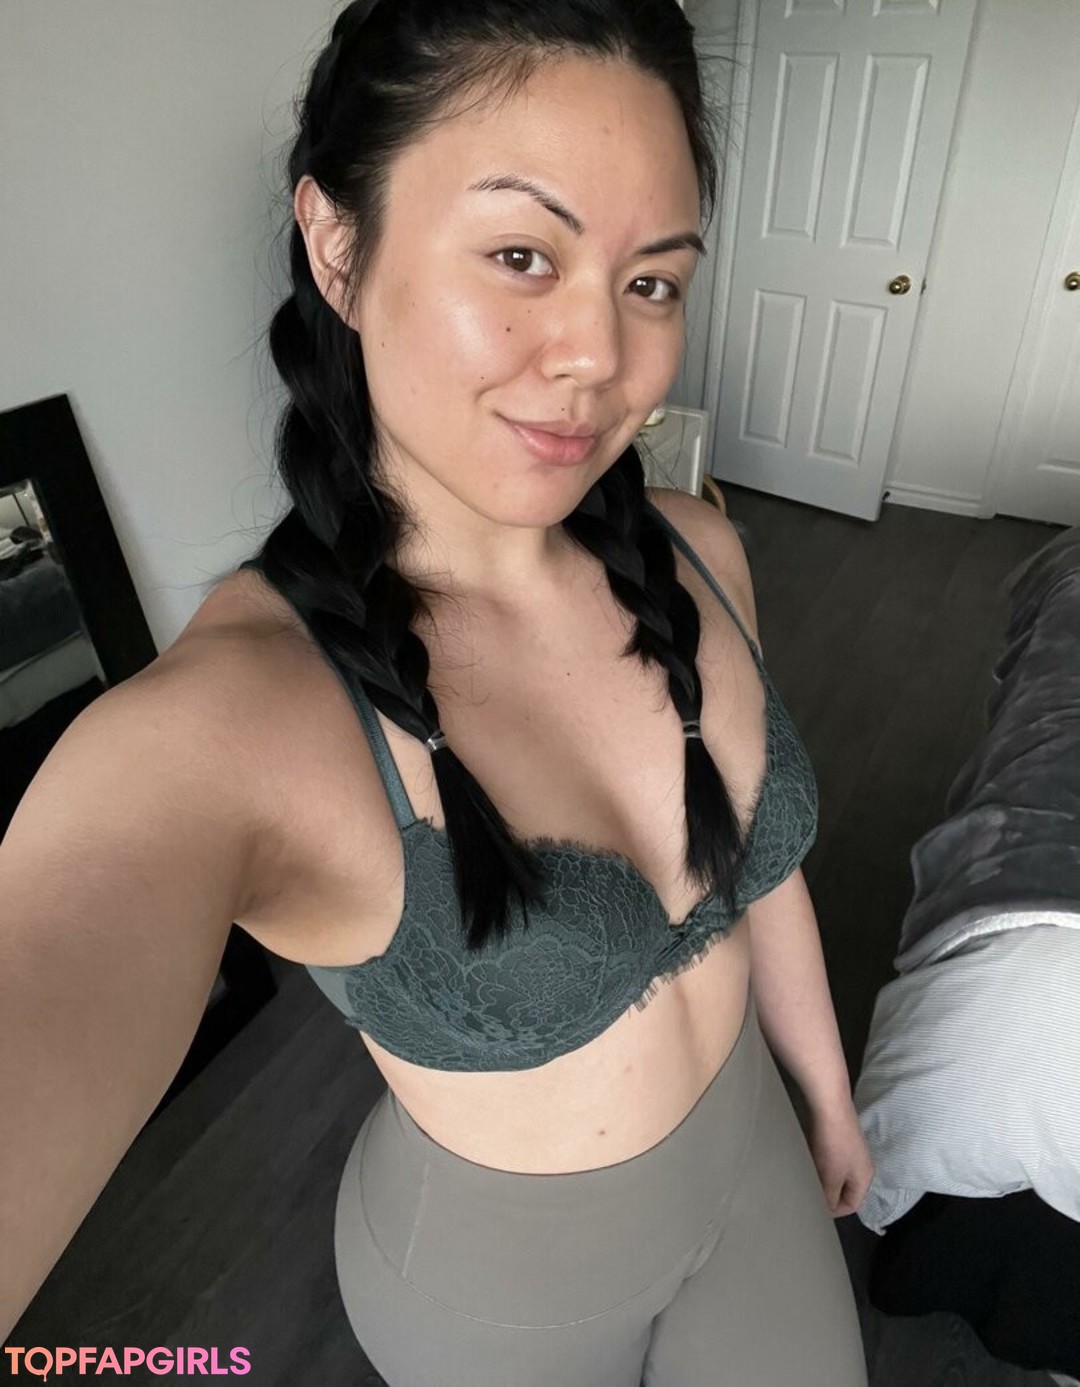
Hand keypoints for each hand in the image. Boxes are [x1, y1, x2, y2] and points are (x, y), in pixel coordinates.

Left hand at [805, 1099, 874, 1217]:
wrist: (829, 1106)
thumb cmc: (833, 1144)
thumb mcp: (830, 1177)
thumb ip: (828, 1197)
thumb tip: (825, 1210)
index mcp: (865, 1178)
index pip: (852, 1205)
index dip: (834, 1211)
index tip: (814, 1209)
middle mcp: (860, 1165)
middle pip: (844, 1190)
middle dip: (827, 1194)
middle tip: (808, 1193)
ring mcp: (850, 1150)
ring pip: (835, 1174)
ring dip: (821, 1178)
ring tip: (806, 1176)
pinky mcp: (838, 1138)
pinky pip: (829, 1160)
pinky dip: (819, 1163)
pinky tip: (808, 1159)